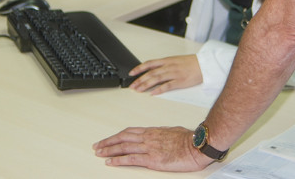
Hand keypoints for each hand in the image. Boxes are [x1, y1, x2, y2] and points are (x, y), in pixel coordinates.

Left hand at [93, 126, 211, 170]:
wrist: (196, 145)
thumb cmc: (189, 139)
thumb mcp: (173, 131)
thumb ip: (162, 133)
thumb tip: (157, 134)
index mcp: (152, 131)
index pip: (129, 132)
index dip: (117, 136)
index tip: (109, 139)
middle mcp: (148, 138)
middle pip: (122, 138)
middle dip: (108, 142)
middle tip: (98, 146)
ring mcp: (149, 148)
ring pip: (123, 147)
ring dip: (109, 150)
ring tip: (99, 153)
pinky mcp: (152, 159)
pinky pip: (131, 159)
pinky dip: (118, 160)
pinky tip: (110, 162)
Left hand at [128, 55, 201, 93]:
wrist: (204, 64)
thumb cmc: (191, 63)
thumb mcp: (176, 60)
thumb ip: (165, 65)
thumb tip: (154, 70)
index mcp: (167, 60)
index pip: (149, 64)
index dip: (139, 68)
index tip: (131, 73)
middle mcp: (169, 66)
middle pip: (151, 73)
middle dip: (140, 80)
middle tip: (132, 86)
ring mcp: (174, 74)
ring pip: (156, 79)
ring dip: (146, 85)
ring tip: (139, 90)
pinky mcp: (180, 81)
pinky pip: (167, 86)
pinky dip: (159, 90)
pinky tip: (153, 93)